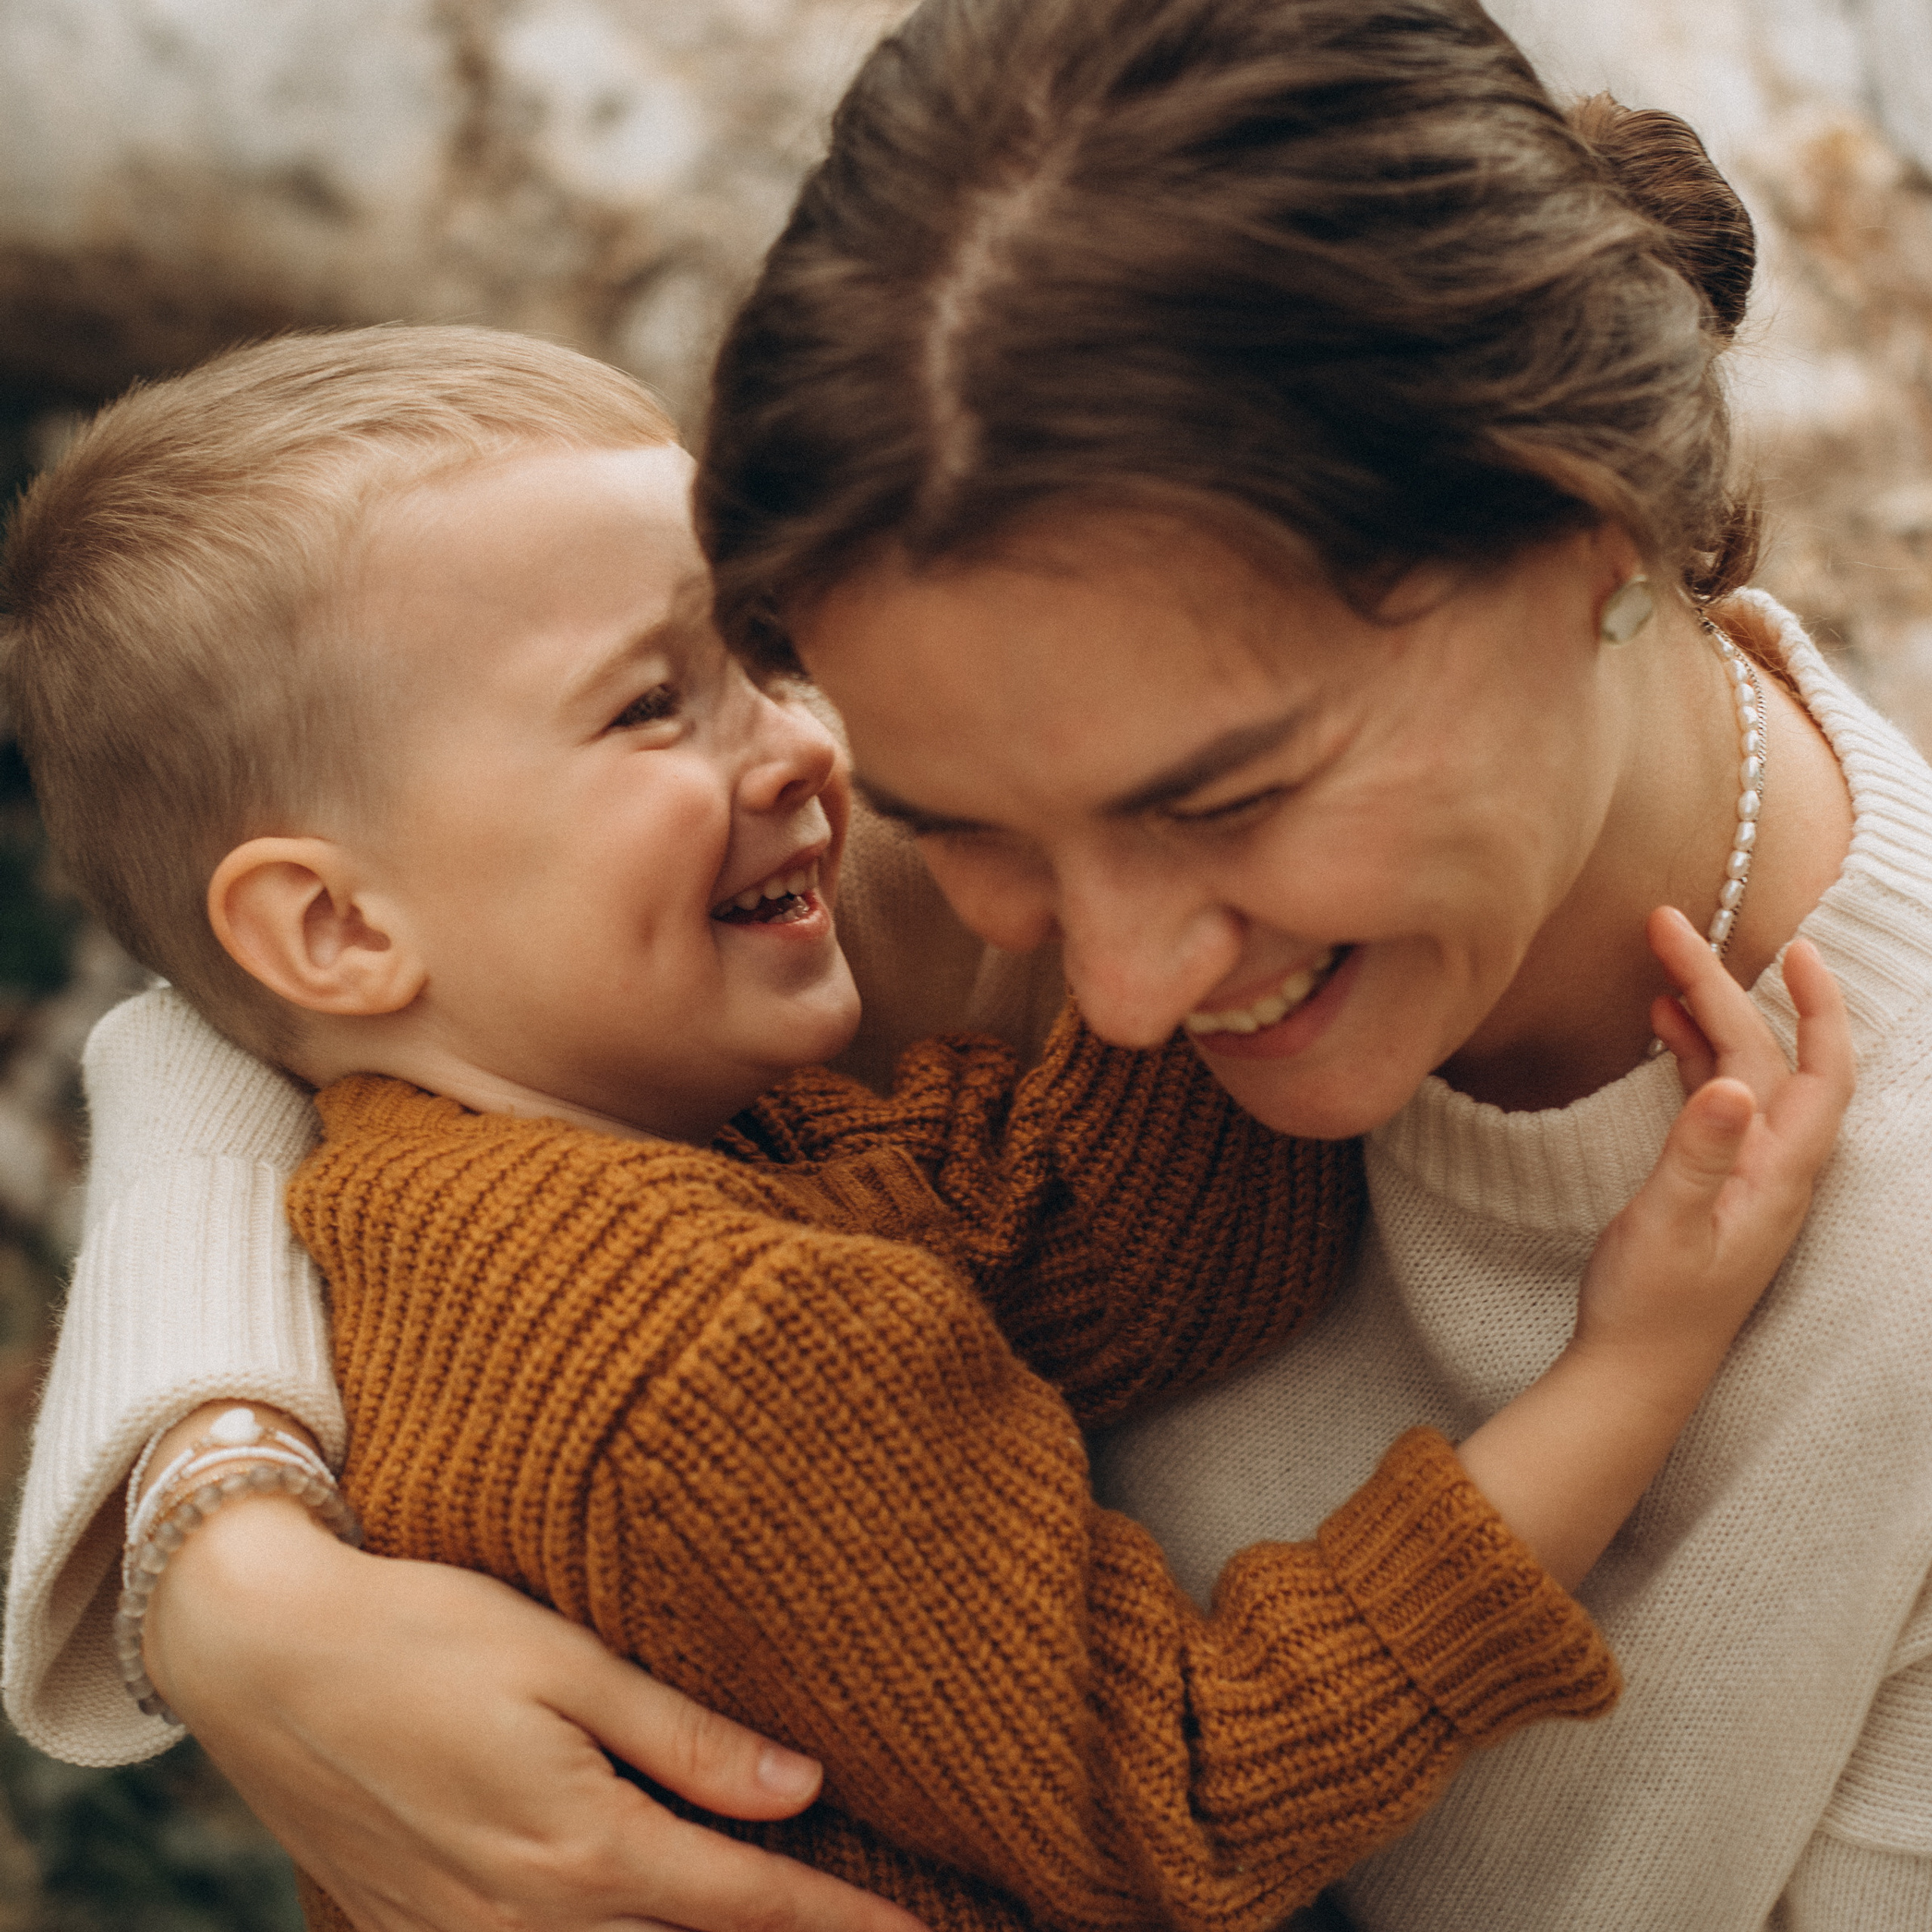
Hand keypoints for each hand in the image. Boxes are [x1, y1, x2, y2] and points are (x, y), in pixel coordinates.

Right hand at [143, 1496, 926, 1931]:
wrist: (261, 1657)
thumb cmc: (422, 1633)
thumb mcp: (564, 1664)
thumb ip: (683, 1739)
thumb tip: (801, 1785)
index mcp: (582, 1851)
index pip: (749, 1907)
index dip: (844, 1922)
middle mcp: (528, 1922)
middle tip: (866, 1924)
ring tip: (776, 1920)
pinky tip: (637, 1916)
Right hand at [1458, 909, 1850, 1588]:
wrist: (1636, 1374)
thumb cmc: (1650, 1309)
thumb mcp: (1665, 1229)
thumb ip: (1696, 1155)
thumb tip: (1729, 1085)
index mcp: (1778, 1175)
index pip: (1820, 1070)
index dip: (1816, 1004)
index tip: (1791, 946)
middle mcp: (1774, 1168)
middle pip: (1766, 1056)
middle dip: (1722, 987)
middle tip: (1666, 929)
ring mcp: (1745, 1175)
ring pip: (1742, 1073)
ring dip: (1707, 1016)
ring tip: (1660, 965)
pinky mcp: (1714, 1183)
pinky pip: (1716, 1100)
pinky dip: (1693, 1055)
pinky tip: (1661, 1031)